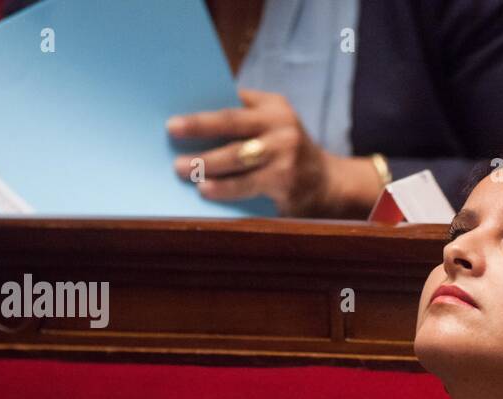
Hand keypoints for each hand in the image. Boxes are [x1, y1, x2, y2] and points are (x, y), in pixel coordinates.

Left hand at [167, 89, 381, 216]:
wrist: (330, 185)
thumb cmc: (288, 154)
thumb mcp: (274, 127)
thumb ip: (244, 120)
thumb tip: (192, 128)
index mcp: (274, 107)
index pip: (233, 103)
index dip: (203, 112)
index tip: (174, 120)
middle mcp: (281, 126)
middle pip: (232, 124)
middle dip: (199, 129)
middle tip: (172, 132)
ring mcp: (285, 154)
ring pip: (237, 157)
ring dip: (206, 164)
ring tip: (182, 168)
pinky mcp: (286, 180)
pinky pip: (248, 184)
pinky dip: (225, 188)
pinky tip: (206, 191)